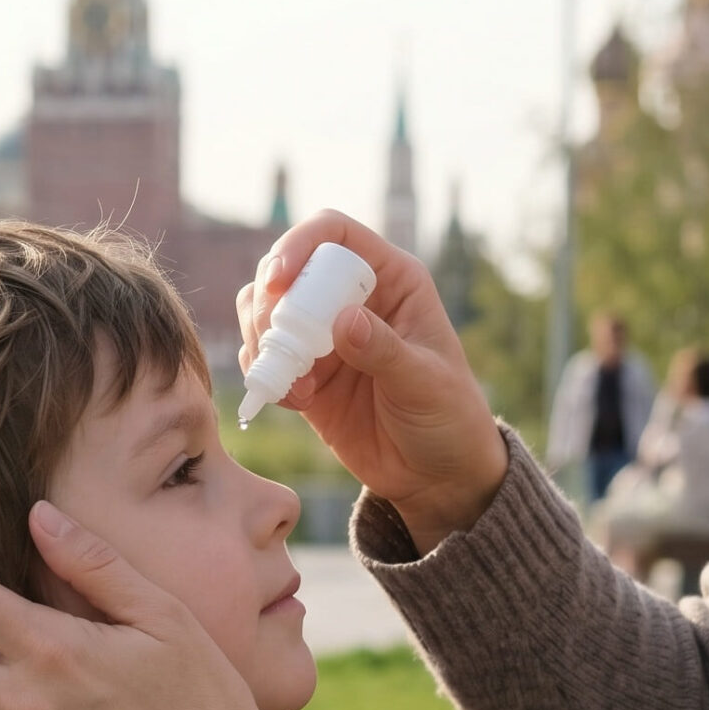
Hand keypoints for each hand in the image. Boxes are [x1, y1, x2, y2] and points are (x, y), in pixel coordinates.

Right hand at [238, 209, 506, 551]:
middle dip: (269, 301)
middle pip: (287, 269)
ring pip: (265, 310)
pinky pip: (264, 357)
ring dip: (260, 337)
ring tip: (286, 377)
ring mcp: (324, 335)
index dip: (299, 245)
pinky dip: (263, 373)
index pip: (334, 234)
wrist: (437, 474)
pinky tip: (292, 401)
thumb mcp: (425, 383)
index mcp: (391, 280)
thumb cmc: (448, 417)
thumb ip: (385, 351)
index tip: (278, 281)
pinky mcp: (304, 373)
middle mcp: (351, 299)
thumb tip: (343, 321)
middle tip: (273, 340)